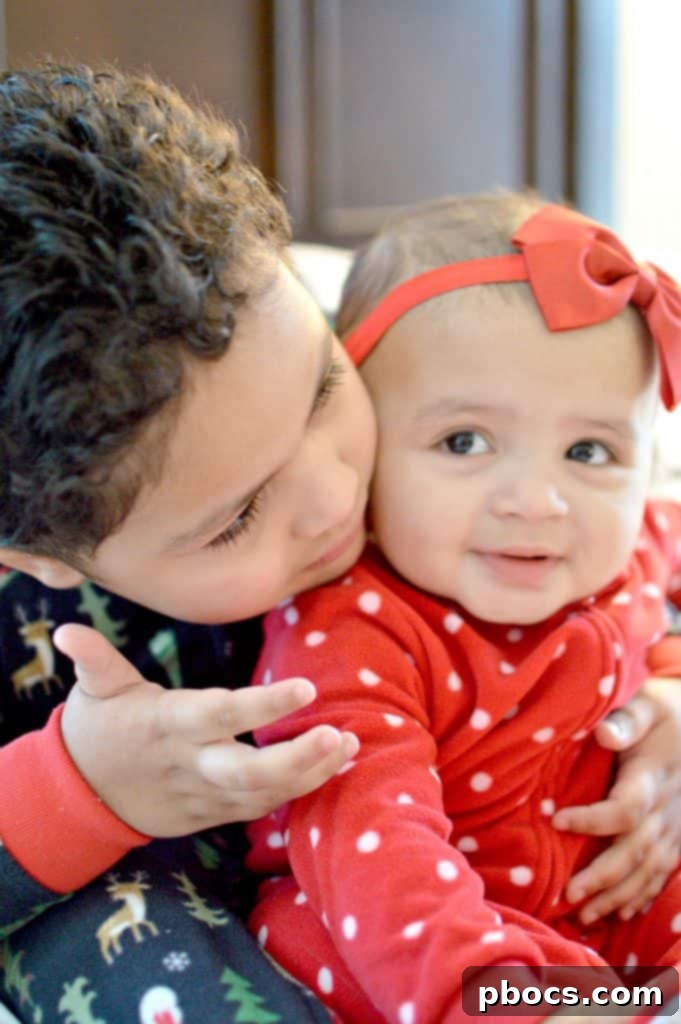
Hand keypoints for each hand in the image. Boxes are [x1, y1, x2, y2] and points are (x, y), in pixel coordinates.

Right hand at [56, 623, 358, 836]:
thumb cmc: (99, 729)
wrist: (83, 798)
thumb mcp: (96, 691)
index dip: (264, 705)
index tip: (308, 688)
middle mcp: (191, 764)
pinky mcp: (212, 814)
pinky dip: (298, 789)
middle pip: (248, 772)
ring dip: (310, 774)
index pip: (221, 714)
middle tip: (340, 736)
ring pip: (262, 795)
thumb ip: (95, 661)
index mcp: (168, 725)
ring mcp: (203, 795)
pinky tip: (334, 765)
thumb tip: (68, 629)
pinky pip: (260, 807)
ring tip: (350, 745)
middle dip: (297, 760)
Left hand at [553, 677, 680, 923]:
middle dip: (602, 878)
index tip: (557, 820)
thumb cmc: (669, 710)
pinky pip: (664, 872)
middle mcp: (667, 810)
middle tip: (569, 896)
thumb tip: (604, 734)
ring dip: (618, 896)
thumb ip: (628, 720)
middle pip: (635, 852)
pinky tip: (623, 912)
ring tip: (585, 916)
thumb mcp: (650, 703)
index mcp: (653, 778)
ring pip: (649, 870)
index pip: (625, 809)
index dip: (592, 819)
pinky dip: (644, 895)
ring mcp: (677, 827)